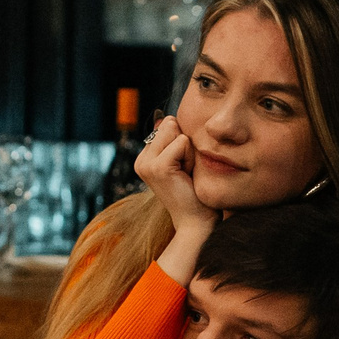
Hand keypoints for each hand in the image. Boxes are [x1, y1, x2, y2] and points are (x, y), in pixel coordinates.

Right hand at [138, 115, 215, 241]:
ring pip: (175, 130)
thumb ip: (174, 139)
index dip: (183, 141)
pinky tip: (186, 176)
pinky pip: (182, 142)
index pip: (167, 124)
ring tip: (186, 173)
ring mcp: (146, 164)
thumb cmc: (196, 192)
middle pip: (170, 123)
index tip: (184, 167)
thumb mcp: (184, 161)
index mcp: (145, 158)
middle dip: (185, 143)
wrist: (197, 222)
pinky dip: (190, 157)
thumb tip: (166, 117)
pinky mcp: (157, 167)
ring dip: (188, 150)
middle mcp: (141, 160)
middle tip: (186, 171)